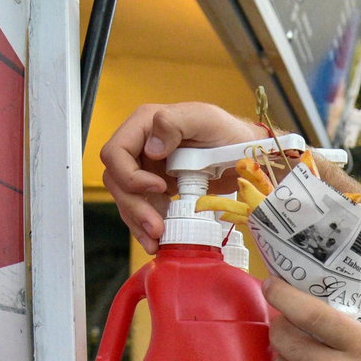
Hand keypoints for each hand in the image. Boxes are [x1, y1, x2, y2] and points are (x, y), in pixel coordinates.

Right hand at [99, 103, 264, 253]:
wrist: (244, 155)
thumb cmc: (229, 133)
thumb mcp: (205, 119)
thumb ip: (175, 123)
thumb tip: (151, 148)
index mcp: (144, 126)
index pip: (116, 153)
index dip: (129, 175)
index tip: (159, 187)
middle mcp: (140, 148)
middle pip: (117, 180)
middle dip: (134, 206)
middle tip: (156, 227)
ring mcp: (147, 171)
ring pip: (126, 199)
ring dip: (138, 222)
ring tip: (156, 241)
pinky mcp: (157, 191)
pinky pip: (143, 210)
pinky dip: (147, 228)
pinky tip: (159, 241)